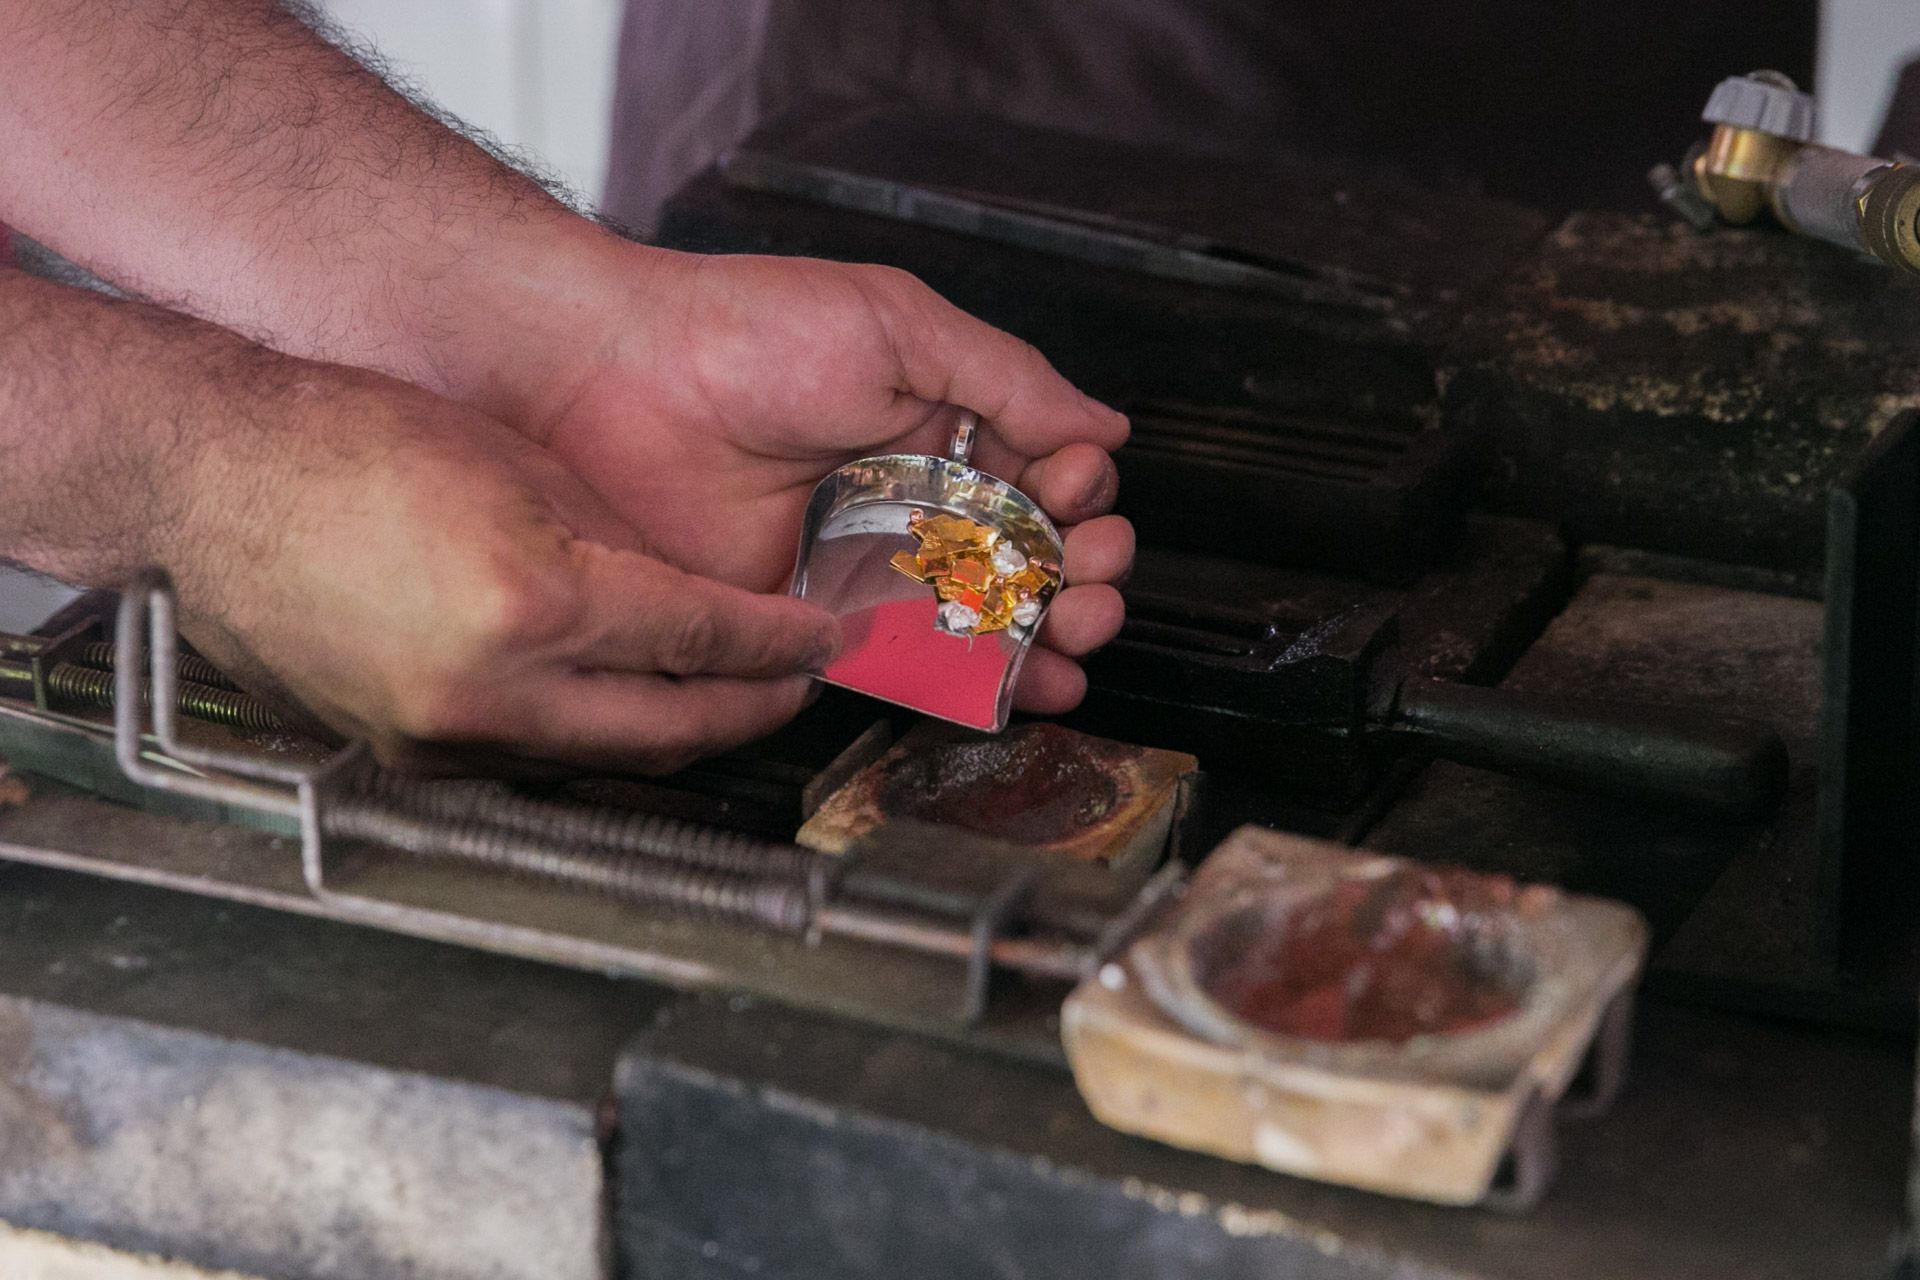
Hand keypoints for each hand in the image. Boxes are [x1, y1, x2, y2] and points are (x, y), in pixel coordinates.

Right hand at [166, 364, 840, 773]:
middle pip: (671, 728)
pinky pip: (537, 759)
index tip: (823, 638)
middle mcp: (490, 691)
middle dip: (752, 710)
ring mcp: (443, 736)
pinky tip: (628, 706)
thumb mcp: (525, 470)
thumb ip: (627, 548)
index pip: (701, 640)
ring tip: (730, 698)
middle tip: (800, 683)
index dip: (779, 643)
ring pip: (607, 757)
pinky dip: (598, 737)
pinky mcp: (409, 755)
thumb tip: (707, 600)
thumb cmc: (351, 443)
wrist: (211, 480)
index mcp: (531, 602)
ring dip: (680, 732)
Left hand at [481, 243, 1134, 713]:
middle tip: (1089, 578)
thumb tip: (1106, 424)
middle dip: (1085, 573)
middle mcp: (916, 500)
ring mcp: (872, 565)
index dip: (1081, 497)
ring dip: (1050, 631)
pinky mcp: (822, 621)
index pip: (1047, 476)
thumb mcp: (899, 327)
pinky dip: (975, 681)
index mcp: (943, 425)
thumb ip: (1008, 378)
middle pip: (1031, 555)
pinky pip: (910, 663)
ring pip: (986, 617)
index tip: (1076, 498)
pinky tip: (1027, 681)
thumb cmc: (746, 332)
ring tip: (1075, 630)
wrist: (617, 382)